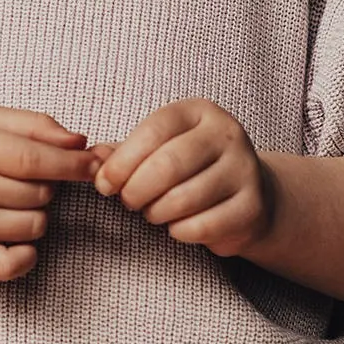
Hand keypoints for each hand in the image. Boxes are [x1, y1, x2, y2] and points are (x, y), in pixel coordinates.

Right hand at [0, 106, 95, 281]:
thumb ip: (30, 124)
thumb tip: (80, 142)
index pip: (31, 159)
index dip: (71, 164)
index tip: (94, 163)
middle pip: (36, 192)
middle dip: (49, 184)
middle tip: (27, 176)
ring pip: (33, 225)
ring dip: (38, 212)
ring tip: (12, 199)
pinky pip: (11, 264)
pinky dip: (28, 254)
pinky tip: (20, 237)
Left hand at [91, 99, 272, 257]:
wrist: (248, 194)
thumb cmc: (189, 169)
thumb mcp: (157, 150)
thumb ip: (122, 153)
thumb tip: (91, 158)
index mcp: (198, 112)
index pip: (153, 131)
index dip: (121, 162)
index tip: (104, 184)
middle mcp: (227, 134)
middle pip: (168, 165)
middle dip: (136, 190)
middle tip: (128, 202)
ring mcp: (245, 169)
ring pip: (184, 198)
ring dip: (157, 212)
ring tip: (153, 212)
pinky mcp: (252, 206)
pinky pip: (203, 226)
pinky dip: (180, 231)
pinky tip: (177, 226)